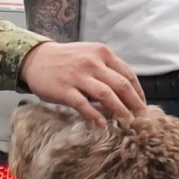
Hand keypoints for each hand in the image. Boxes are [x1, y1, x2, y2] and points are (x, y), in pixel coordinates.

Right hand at [18, 41, 146, 125]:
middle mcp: (92, 62)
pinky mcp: (64, 89)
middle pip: (121, 85)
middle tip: (141, 118)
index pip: (128, 74)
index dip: (138, 92)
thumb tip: (127, 90)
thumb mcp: (90, 55)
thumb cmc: (66, 59)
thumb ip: (107, 68)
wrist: (36, 58)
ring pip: (106, 95)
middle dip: (134, 104)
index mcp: (102, 53)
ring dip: (120, 110)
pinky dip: (94, 116)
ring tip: (127, 122)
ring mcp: (78, 76)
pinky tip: (102, 125)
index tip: (142, 106)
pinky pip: (83, 105)